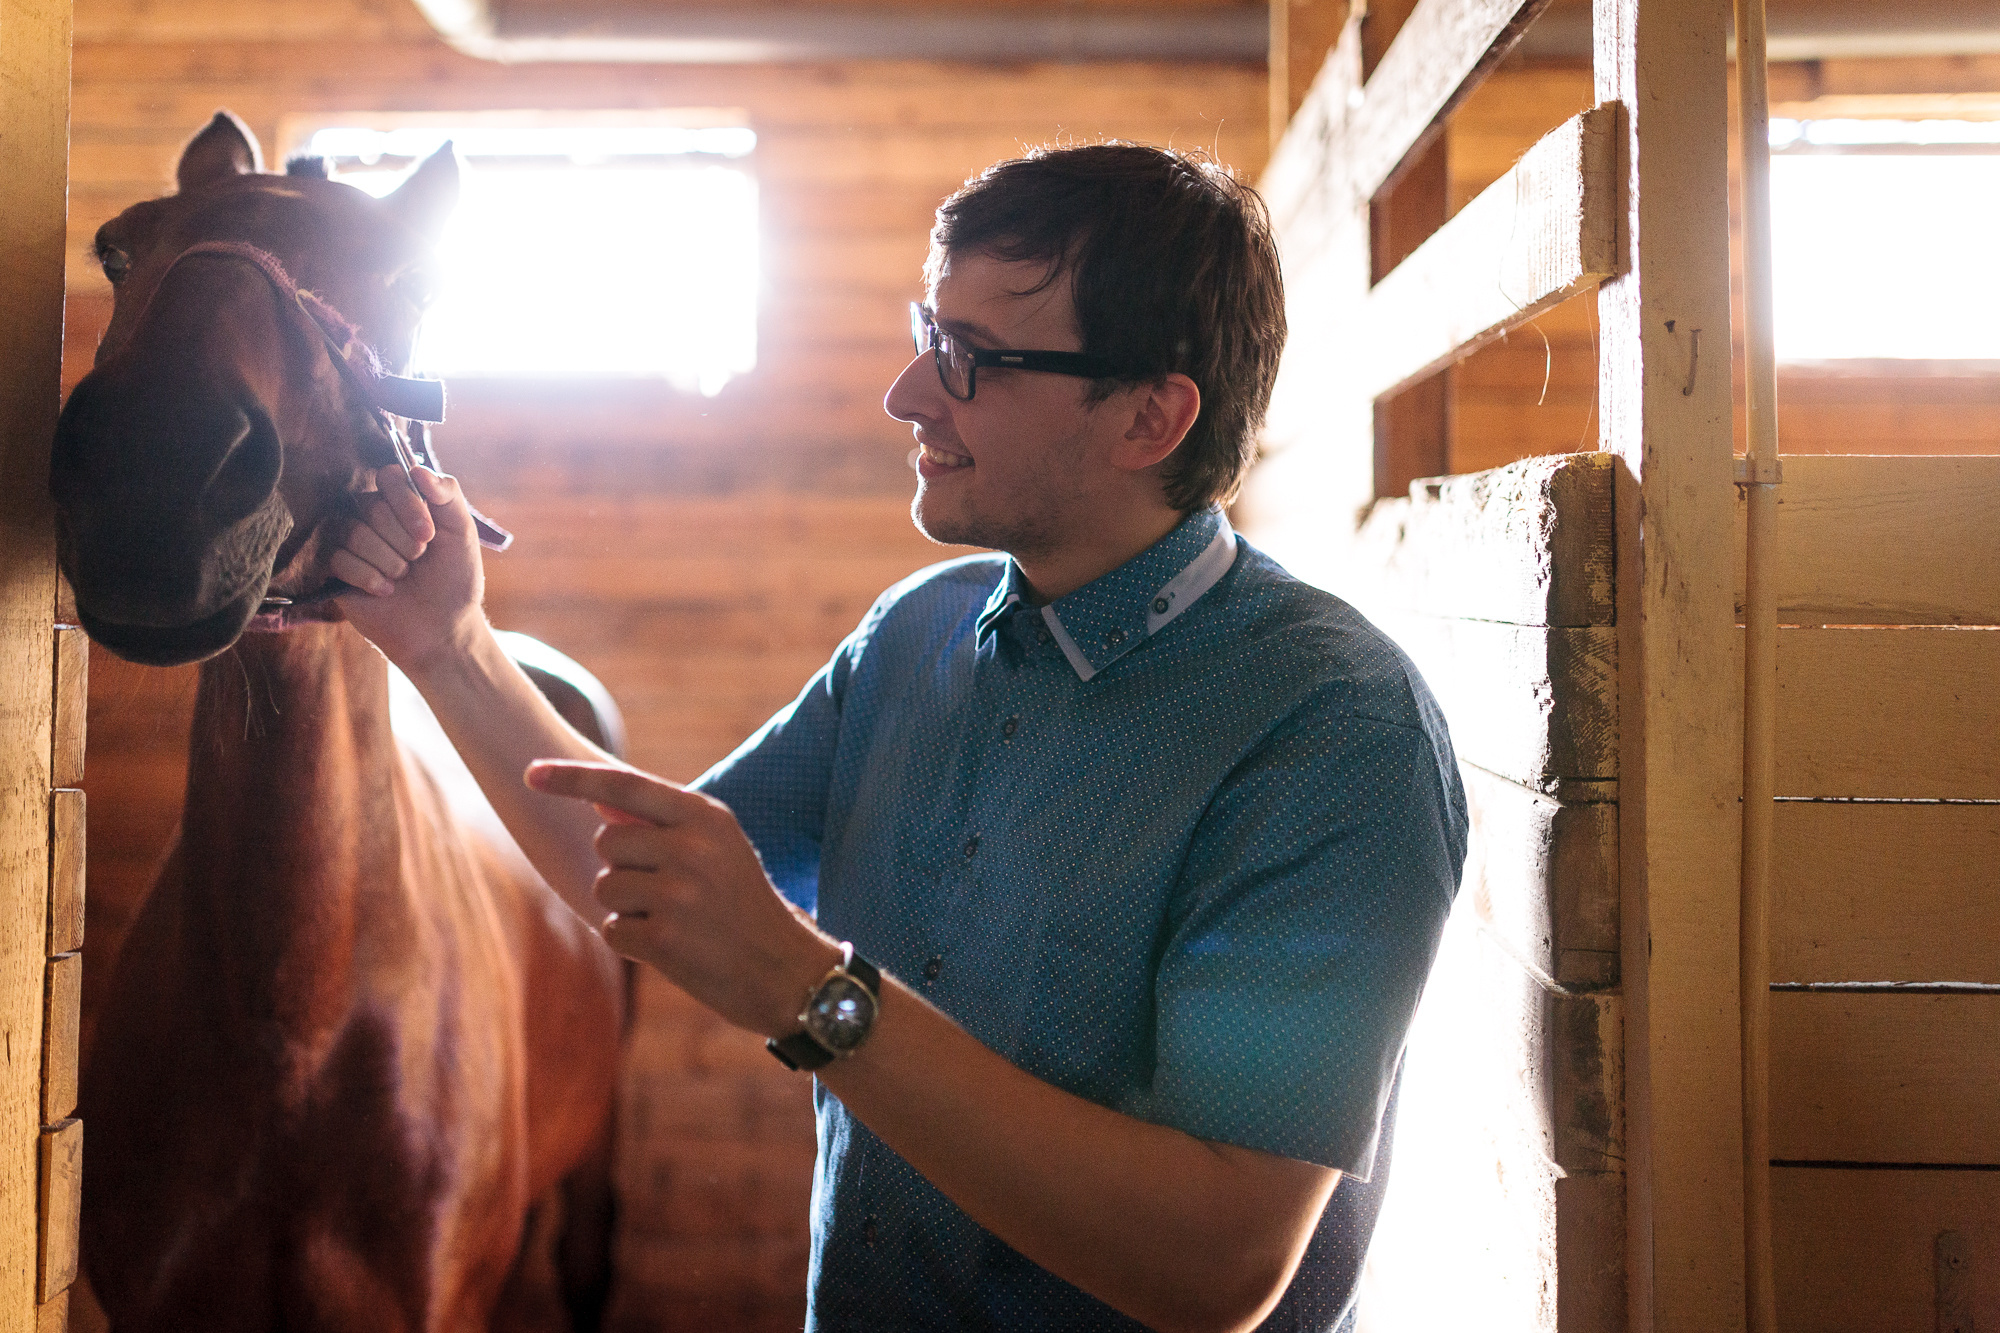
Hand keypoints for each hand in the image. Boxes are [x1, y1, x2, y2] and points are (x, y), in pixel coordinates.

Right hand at [333, 465, 483, 669]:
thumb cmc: (455, 579)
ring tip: (404, 576)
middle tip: (419, 560)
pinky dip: (370, 578)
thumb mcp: (463, 533)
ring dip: (389, 561)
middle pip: (371, 505)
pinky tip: (387, 591)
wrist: (442, 629)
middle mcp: (373, 517)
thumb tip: (417, 468)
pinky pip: (340, 559)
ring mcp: (352, 543)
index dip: (406, 503)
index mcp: (402, 502)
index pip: (389, 476)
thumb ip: (448, 495)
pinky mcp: (337, 571)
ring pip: (354, 532)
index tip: (429, 534)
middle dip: (403, 539)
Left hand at [524, 761, 841, 1036]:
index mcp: (706, 816)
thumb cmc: (742, 905)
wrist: (786, 970)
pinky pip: (611, 928)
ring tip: (672, 919)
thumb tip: (600, 803)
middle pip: (607, 841)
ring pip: (606, 885)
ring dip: (624, 907)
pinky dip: (630, 941)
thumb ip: (663, 824)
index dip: (573, 778)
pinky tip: (670, 947)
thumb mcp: (718, 849)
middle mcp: (692, 847)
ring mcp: (679, 893)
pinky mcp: (665, 939)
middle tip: (666, 891)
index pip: (625, 784)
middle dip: (621, 866)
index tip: (530, 774)